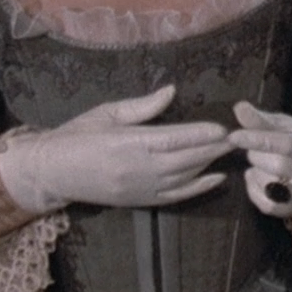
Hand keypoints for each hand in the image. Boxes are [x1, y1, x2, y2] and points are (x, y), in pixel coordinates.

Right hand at [0, 85, 233, 213]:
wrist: (51, 172)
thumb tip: (172, 91)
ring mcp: (140, 187)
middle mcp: (137, 167)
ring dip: (209, 163)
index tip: (222, 128)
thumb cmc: (76, 135)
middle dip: (213, 148)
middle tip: (239, 137)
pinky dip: (198, 188)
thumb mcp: (106, 113)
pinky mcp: (140, 201)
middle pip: (185, 158)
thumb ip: (142, 106)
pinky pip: (175, 196)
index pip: (174, 138)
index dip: (201, 134)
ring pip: (184, 176)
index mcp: (128, 142)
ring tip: (230, 151)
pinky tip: (217, 178)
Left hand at [230, 102, 291, 219]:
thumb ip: (260, 119)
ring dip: (256, 172)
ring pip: (268, 184)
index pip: (282, 143)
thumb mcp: (285, 125)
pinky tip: (255, 177)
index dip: (256, 139)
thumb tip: (239, 107)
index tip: (234, 136)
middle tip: (257, 149)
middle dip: (256, 155)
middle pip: (275, 165)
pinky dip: (254, 191)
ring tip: (261, 162)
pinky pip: (266, 204)